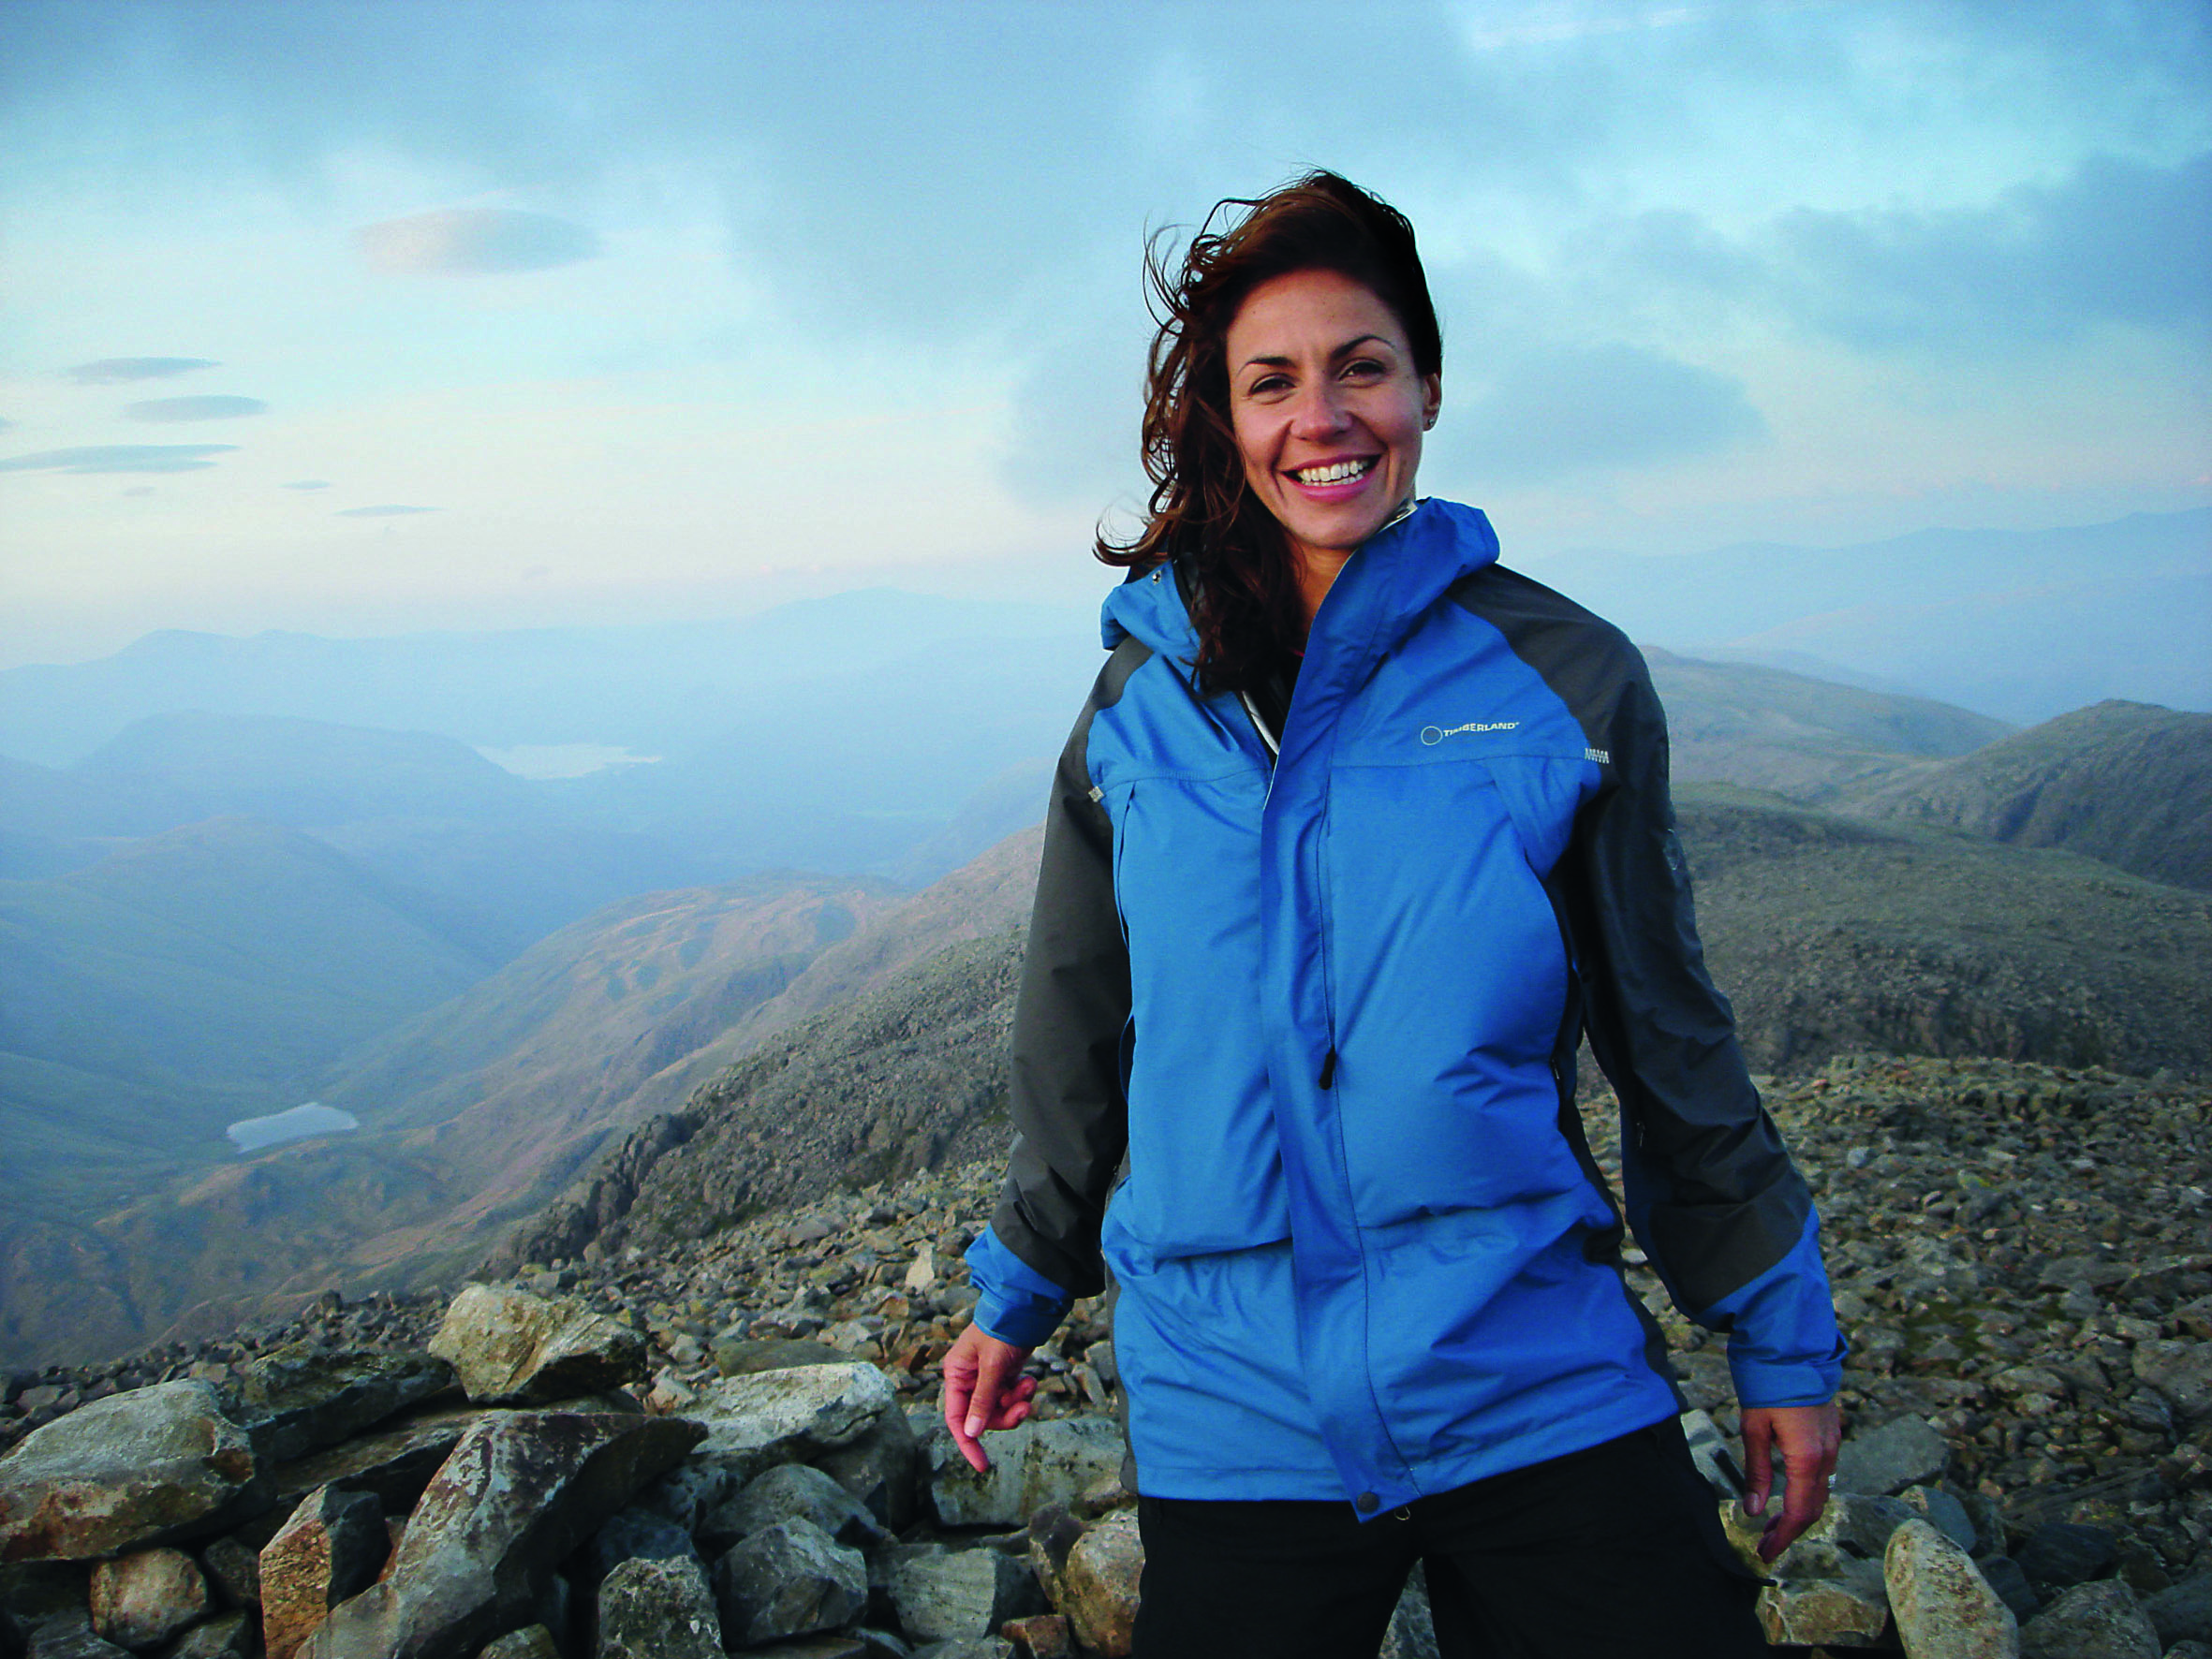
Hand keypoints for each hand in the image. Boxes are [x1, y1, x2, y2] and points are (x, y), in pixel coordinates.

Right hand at [941, 1322, 1037, 1472]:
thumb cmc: (1002, 1330)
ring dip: (1016, 1404)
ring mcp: (987, 1376)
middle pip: (981, 1416)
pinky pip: (1010, 1397)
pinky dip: (1021, 1393)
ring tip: (1029, 1388)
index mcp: (956, 1374)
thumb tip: (971, 1433)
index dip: (968, 1443)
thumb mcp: (993, 1367)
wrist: (1026, 1306)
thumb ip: (982, 1401)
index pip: (956, 1418)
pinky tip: (1029, 1380)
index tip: (982, 1466)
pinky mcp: (1004, 1374)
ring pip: (999, 1408)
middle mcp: (968, 1377)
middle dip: (1004, 1417)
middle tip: (1024, 1409)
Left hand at [1741, 1401, 1841, 1561]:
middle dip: (1791, 1530)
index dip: (1783, 1538)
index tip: (1766, 1553)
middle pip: (1814, 1508)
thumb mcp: (1754, 1430)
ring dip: (1799, 1512)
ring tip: (1772, 1524)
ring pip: (1820, 1493)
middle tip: (1766, 1544)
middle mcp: (1827, 1457)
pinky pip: (1823, 1475)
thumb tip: (1755, 1511)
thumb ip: (1758, 1473)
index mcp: (1808, 1459)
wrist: (1792, 1351)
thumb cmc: (1768, 1387)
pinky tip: (1788, 1494)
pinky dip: (1806, 1493)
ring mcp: (1833, 1446)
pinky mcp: (1831, 1436)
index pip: (1800, 1513)